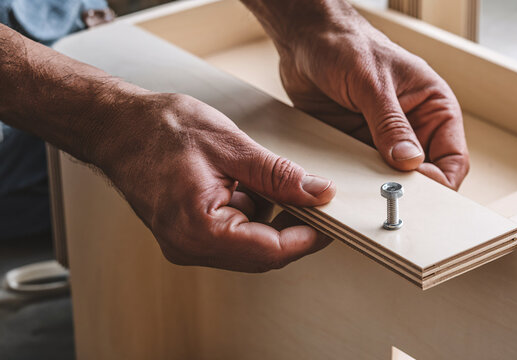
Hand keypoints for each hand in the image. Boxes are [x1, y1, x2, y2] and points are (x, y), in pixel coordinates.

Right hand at [95, 93, 335, 271]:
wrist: (116, 127)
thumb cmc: (161, 130)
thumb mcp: (230, 146)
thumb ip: (278, 175)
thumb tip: (319, 193)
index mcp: (199, 229)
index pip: (271, 251)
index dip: (308, 236)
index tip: (331, 217)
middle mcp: (190, 247)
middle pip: (263, 255)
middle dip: (293, 227)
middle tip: (311, 196)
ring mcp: (187, 245)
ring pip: (251, 248)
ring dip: (270, 219)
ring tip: (262, 178)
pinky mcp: (188, 236)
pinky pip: (234, 237)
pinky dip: (251, 215)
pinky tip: (244, 185)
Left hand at [275, 8, 469, 188]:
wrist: (305, 38)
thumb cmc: (347, 44)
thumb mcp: (372, 83)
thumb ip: (390, 123)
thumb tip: (410, 161)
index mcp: (434, 106)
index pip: (453, 157)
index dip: (441, 180)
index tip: (420, 191)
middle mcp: (414, 126)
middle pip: (426, 175)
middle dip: (412, 190)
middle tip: (391, 199)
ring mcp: (385, 139)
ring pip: (393, 179)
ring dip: (381, 189)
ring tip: (368, 194)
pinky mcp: (358, 144)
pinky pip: (364, 174)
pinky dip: (358, 183)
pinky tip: (349, 186)